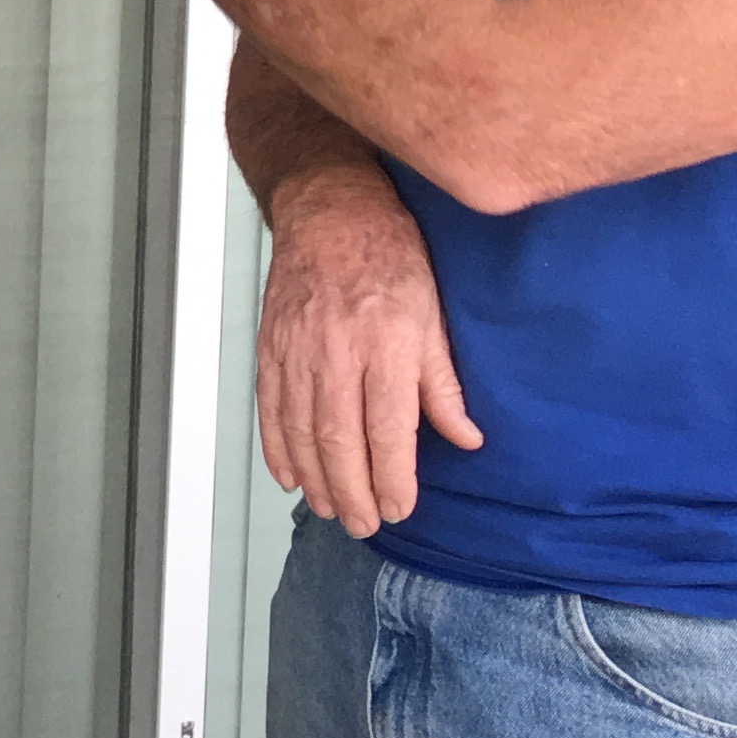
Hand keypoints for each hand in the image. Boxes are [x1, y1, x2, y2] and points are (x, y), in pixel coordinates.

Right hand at [257, 174, 481, 537]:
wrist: (330, 213)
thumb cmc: (390, 259)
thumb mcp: (434, 317)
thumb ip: (443, 384)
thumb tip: (466, 439)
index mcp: (385, 347)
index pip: (388, 431)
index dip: (392, 478)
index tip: (400, 508)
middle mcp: (336, 354)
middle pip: (338, 440)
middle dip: (351, 491)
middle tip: (363, 525)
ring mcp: (296, 351)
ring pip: (300, 430)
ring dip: (314, 478)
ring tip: (329, 509)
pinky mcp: (271, 346)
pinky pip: (270, 406)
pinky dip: (276, 445)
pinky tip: (289, 474)